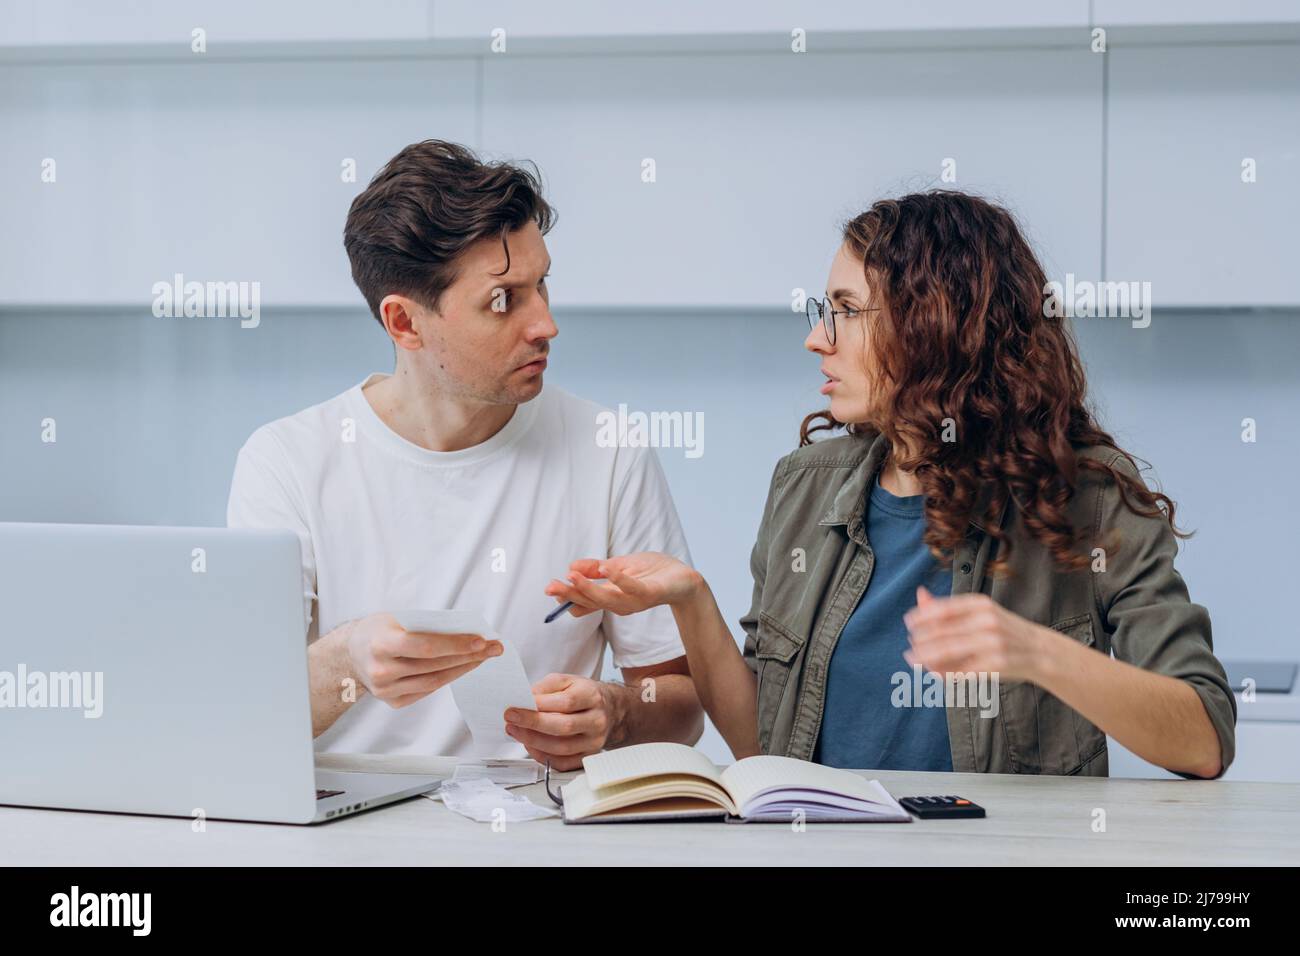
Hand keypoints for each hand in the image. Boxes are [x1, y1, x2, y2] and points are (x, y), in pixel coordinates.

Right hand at [345, 612, 502, 707]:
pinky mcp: (392, 702)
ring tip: (484, 657)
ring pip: (434, 681)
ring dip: (463, 668)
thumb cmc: (379, 630)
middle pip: (434, 665)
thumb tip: (467, 631)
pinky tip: (464, 667)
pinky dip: (448, 678)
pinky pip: (427, 690)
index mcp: (381, 644)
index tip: (481, 640)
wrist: (351, 653)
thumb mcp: (398, 618)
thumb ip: (427, 626)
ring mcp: (386, 690)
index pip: (426, 646)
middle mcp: (381, 670)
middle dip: (469, 656)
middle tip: (494, 647)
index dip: (456, 645)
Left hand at [503, 673, 617, 770]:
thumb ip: (545, 688)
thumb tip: (524, 700)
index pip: (566, 703)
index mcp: (592, 696)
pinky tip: (530, 745)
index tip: (516, 707)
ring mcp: (594, 741)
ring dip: (534, 741)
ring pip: (562, 748)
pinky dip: (543, 756)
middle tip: (511, 720)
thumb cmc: (584, 694)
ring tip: (516, 732)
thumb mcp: (566, 681)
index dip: (539, 706)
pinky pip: (563, 763)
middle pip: (564, 727)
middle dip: (533, 725)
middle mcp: (596, 720)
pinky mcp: (588, 756)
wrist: (609, 710)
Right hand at [543, 552, 702, 617]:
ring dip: (588, 588)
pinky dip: (618, 579)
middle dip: (569, 594)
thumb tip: (570, 567)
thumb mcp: (620, 566)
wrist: (684, 578)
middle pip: (590, 601)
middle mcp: (619, 603)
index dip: (567, 596)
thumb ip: (596, 568)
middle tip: (550, 587)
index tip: (551, 588)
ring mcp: (634, 601)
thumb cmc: (653, 572)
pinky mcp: (649, 594)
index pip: (584, 600)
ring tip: (571, 576)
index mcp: (611, 597)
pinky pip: (632, 589)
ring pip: (606, 599)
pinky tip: (606, 569)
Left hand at [902, 587, 1045, 682]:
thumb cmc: (1002, 630)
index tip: (908, 624)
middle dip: (920, 640)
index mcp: (980, 604)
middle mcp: (987, 620)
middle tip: (909, 647)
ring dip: (925, 657)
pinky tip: (933, 673)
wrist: (1040, 651)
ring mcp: (993, 643)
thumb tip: (920, 594)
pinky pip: (963, 670)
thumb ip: (949, 607)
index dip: (921, 617)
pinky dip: (944, 672)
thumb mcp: (979, 612)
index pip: (942, 609)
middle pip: (942, 631)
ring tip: (913, 660)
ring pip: (948, 650)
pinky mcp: (997, 664)